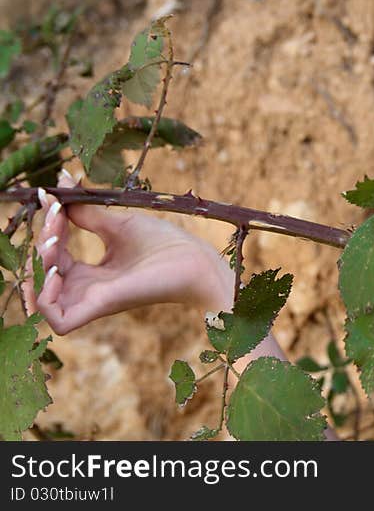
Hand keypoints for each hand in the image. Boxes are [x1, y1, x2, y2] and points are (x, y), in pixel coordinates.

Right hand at [22, 169, 230, 334]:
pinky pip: (58, 320)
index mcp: (91, 274)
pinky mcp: (102, 307)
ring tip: (53, 242)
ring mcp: (93, 301)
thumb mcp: (119, 225)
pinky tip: (56, 270)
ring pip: (41, 301)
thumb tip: (60, 192)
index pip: (53, 256)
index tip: (54, 199)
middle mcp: (88, 290)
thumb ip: (88, 216)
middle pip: (42, 275)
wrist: (196, 259)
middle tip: (56, 215)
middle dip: (40, 243)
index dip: (47, 229)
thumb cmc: (165, 244)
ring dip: (36, 269)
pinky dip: (45, 298)